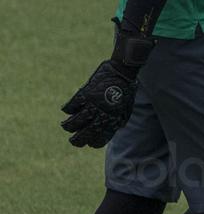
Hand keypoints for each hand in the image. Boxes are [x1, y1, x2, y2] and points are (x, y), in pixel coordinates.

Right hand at [60, 23, 154, 147]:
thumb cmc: (126, 89)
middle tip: (73, 140)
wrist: (123, 70)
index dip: (93, 143)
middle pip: (85, 134)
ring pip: (74, 123)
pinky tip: (68, 109)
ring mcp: (93, 105)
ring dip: (68, 126)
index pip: (101, 139)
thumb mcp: (127, 107)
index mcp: (113, 119)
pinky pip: (71, 107)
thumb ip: (121, 118)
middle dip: (77, 141)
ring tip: (66, 125)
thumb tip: (117, 128)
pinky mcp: (85, 94)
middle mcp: (102, 115)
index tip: (88, 143)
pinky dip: (67, 109)